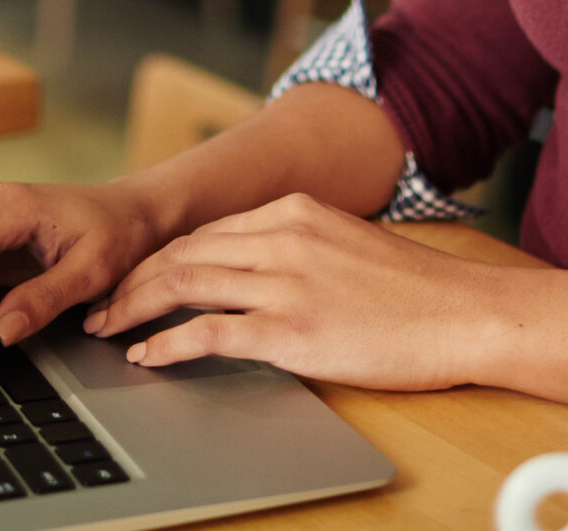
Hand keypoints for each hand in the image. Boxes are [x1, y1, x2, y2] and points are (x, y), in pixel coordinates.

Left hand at [84, 194, 501, 391]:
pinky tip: (147, 355)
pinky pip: (208, 332)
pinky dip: (167, 343)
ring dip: (136, 308)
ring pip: (185, 285)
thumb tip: (255, 273)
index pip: (206, 232)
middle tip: (102, 306)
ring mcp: (286, 282)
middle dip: (133, 281)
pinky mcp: (292, 330)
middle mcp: (284, 237)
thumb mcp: (349, 244)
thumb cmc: (417, 291)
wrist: (466, 313)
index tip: (133, 277)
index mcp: (297, 211)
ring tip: (108, 329)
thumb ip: (299, 249)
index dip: (159, 257)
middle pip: (184, 253)